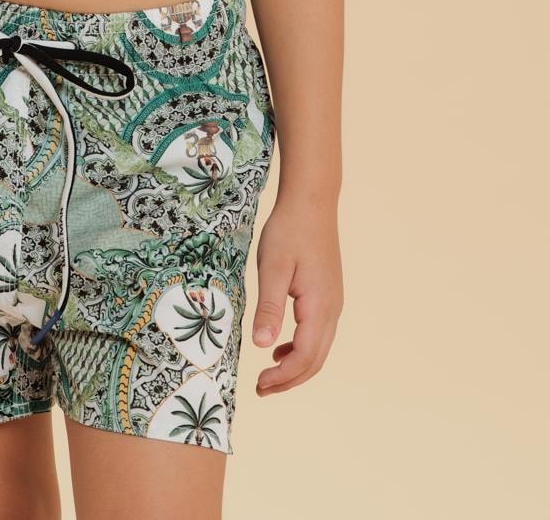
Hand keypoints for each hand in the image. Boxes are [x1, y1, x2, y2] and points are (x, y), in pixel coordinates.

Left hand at [250, 194, 342, 396]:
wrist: (312, 202)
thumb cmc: (289, 231)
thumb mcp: (273, 268)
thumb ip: (269, 307)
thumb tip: (263, 347)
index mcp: (320, 307)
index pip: (305, 357)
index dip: (283, 377)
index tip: (258, 385)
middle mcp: (332, 310)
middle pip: (315, 360)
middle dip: (289, 380)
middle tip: (261, 389)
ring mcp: (333, 303)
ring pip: (319, 349)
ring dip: (296, 367)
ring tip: (268, 376)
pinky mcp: (328, 295)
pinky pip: (318, 334)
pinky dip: (301, 349)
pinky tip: (280, 347)